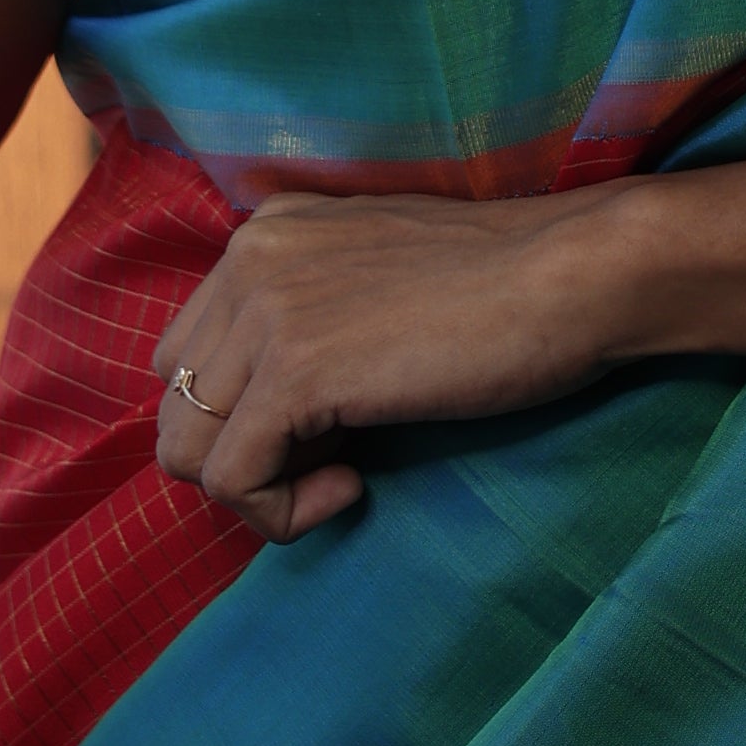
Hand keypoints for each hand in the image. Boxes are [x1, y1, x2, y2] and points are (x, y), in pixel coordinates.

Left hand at [153, 190, 627, 540]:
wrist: (569, 276)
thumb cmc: (501, 287)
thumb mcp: (374, 276)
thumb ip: (310, 312)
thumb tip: (269, 406)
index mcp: (264, 233)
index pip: (188, 354)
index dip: (244, 415)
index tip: (326, 429)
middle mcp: (248, 258)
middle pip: (175, 404)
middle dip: (240, 455)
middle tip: (329, 461)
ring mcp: (266, 313)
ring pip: (186, 450)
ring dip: (261, 490)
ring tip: (342, 478)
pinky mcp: (295, 373)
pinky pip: (231, 480)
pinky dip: (283, 512)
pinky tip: (353, 488)